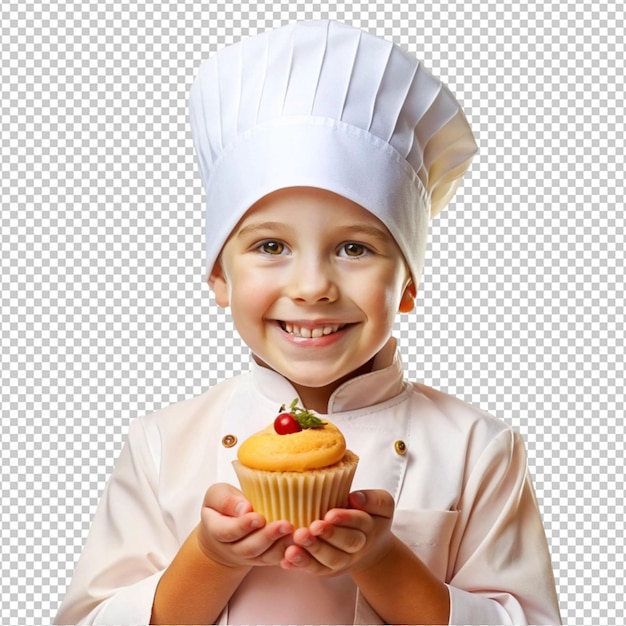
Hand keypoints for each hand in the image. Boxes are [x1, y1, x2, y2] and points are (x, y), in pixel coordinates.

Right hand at [197, 483, 293, 568]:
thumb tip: (244, 508)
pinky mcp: (264, 558)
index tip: (258, 517)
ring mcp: (250, 556)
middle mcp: (233, 548)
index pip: (228, 532)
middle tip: (284, 525)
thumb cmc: (223, 507)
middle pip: (249, 548)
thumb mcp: (217, 496)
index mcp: (217, 530)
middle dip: (268, 537)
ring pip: (264, 556)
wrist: (226, 531)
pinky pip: (276, 559)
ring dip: (281, 545)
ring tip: (294, 532)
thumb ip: (226, 500)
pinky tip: (299, 542)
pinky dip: (289, 553)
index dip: (243, 526)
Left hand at [280, 489, 394, 575]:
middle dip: (327, 537)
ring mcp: (342, 561)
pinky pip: (315, 569)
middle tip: (311, 528)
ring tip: (296, 542)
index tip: (330, 514)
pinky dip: (300, 565)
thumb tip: (355, 497)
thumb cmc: (371, 517)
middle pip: (344, 544)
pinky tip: (287, 558)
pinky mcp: (327, 569)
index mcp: (369, 528)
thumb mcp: (381, 504)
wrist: (371, 547)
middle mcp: (356, 547)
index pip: (359, 523)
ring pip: (329, 560)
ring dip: (311, 553)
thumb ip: (373, 499)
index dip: (345, 519)